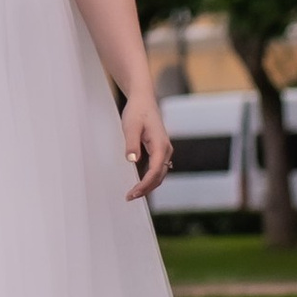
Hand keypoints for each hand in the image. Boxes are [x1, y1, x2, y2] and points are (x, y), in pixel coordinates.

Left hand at [121, 86, 171, 202]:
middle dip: (146, 189)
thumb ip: (131, 143)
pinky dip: (149, 177)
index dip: (144, 185)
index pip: (155, 172)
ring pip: (159, 174)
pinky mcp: (160, 150)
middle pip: (159, 176)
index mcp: (161, 145)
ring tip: (133, 193)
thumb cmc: (137, 111)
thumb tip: (132, 160)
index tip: (133, 193)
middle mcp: (166, 150)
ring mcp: (164, 150)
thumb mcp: (130, 126)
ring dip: (148, 185)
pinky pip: (157, 168)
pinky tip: (139, 182)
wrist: (143, 99)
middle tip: (130, 197)